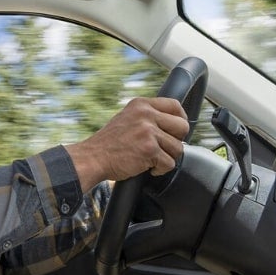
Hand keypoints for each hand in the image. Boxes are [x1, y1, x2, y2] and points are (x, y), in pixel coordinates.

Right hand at [65, 97, 189, 190]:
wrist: (93, 157)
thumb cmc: (109, 143)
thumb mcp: (128, 118)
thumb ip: (148, 116)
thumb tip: (173, 123)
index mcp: (141, 104)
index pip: (175, 105)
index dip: (181, 119)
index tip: (176, 130)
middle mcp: (146, 114)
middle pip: (182, 126)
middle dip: (176, 140)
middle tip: (163, 148)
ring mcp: (148, 131)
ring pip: (178, 148)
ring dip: (166, 157)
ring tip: (151, 158)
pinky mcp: (149, 149)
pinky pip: (169, 163)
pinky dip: (160, 170)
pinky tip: (147, 167)